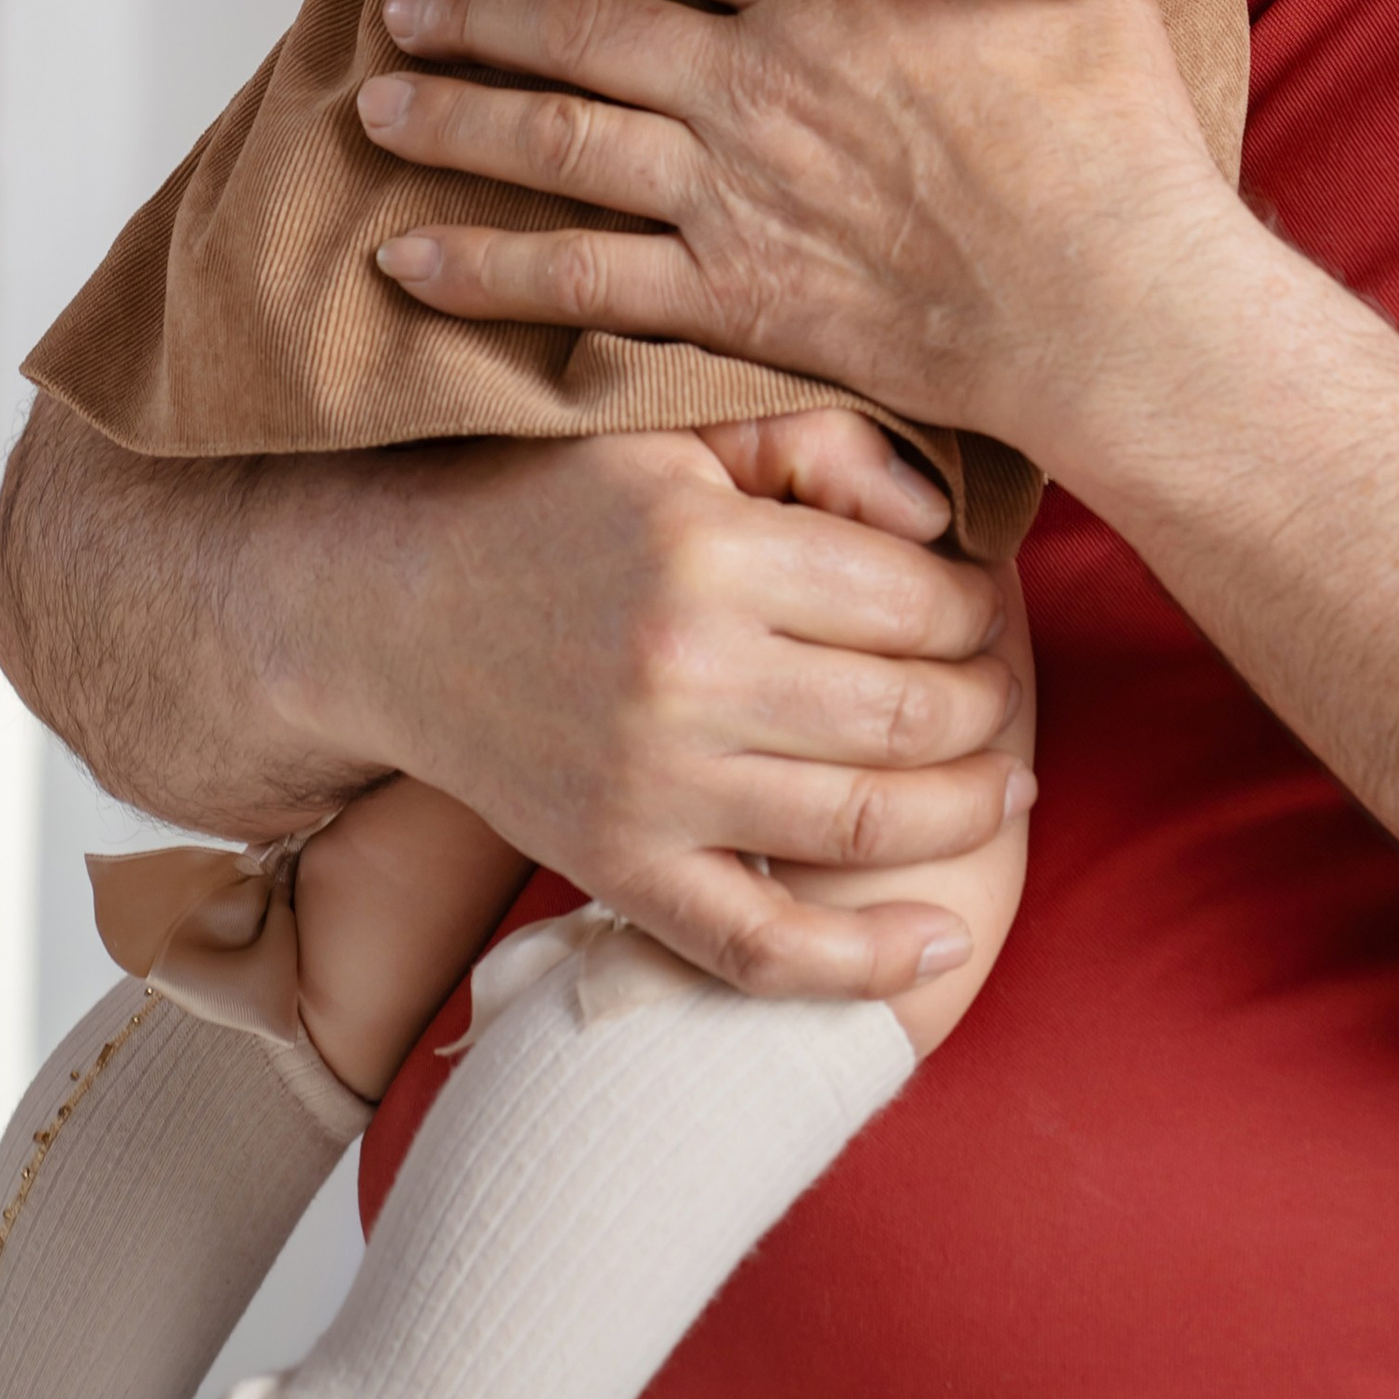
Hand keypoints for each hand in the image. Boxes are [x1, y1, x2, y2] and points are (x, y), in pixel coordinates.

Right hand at [295, 411, 1032, 998]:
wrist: (392, 607)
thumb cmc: (557, 502)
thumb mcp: (682, 431)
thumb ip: (821, 446)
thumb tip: (943, 522)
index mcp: (712, 553)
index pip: (917, 601)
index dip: (979, 609)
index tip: (986, 606)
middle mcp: (686, 677)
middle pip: (909, 716)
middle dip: (990, 708)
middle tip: (1006, 692)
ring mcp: (650, 788)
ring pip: (863, 825)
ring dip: (964, 813)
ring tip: (1005, 784)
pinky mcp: (615, 868)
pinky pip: (758, 946)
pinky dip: (859, 967)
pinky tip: (938, 947)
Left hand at [361, 0, 1265, 479]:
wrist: (1114, 301)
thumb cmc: (1122, 139)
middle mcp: (759, 78)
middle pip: (583, 25)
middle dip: (478, 6)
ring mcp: (737, 192)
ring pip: (560, 139)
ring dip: (458, 116)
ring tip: (378, 99)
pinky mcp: (736, 298)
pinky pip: (582, 282)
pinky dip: (487, 269)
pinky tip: (409, 260)